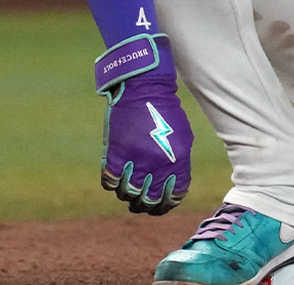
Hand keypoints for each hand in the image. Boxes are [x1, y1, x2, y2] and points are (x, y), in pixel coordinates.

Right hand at [102, 75, 191, 213]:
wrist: (144, 89)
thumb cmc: (166, 112)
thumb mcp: (183, 139)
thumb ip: (179, 164)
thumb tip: (172, 186)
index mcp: (178, 162)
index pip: (173, 197)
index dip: (166, 205)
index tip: (160, 205)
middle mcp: (157, 166)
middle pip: (148, 200)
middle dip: (144, 205)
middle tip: (140, 204)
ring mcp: (135, 161)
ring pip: (128, 194)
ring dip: (127, 196)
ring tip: (127, 193)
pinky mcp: (115, 154)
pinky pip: (110, 182)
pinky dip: (112, 184)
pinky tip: (115, 180)